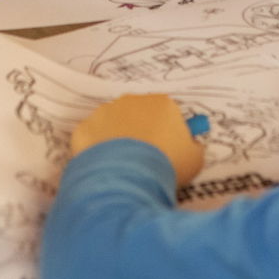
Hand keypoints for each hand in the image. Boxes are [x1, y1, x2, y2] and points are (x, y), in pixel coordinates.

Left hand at [70, 94, 204, 186]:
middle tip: (145, 161)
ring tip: (123, 167)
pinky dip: (96, 152)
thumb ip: (193, 147)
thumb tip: (189, 145)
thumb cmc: (168, 165)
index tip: (168, 153)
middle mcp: (131, 101)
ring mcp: (104, 113)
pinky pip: (92, 139)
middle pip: (138, 115)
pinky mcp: (83, 129)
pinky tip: (104, 169)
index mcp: (162, 103)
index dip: (168, 134)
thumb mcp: (195, 159)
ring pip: (112, 125)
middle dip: (141, 133)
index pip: (167, 114)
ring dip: (117, 140)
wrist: (129, 177)